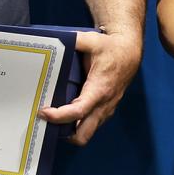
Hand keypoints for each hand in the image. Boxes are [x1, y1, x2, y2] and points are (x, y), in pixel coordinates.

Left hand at [40, 29, 140, 144]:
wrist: (130, 51)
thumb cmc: (111, 47)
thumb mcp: (91, 40)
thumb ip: (73, 41)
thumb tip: (54, 42)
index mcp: (99, 88)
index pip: (79, 111)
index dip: (59, 116)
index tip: (43, 112)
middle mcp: (104, 104)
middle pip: (83, 134)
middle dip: (64, 134)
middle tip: (48, 122)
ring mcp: (107, 109)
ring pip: (87, 133)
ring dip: (71, 131)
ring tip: (55, 120)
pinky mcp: (107, 109)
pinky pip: (92, 125)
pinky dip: (79, 125)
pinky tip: (68, 114)